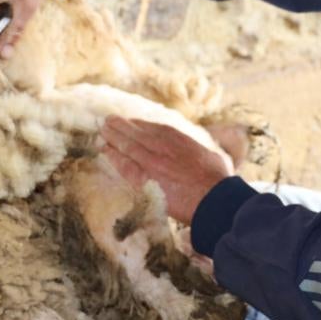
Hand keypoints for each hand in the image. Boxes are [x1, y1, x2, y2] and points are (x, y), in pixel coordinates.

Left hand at [99, 117, 231, 226]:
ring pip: (128, 145)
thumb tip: (202, 153)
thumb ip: (200, 151)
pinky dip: (114, 156)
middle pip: (137, 133)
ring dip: (113, 136)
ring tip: (102, 131)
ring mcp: (152, 161)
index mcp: (180, 139)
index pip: (154, 128)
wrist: (213, 198)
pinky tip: (105, 150)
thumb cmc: (217, 180)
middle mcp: (163, 146)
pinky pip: (125, 165)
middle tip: (108, 121)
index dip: (139, 125)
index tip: (131, 122)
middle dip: (122, 126)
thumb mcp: (213, 156)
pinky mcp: (145, 178)